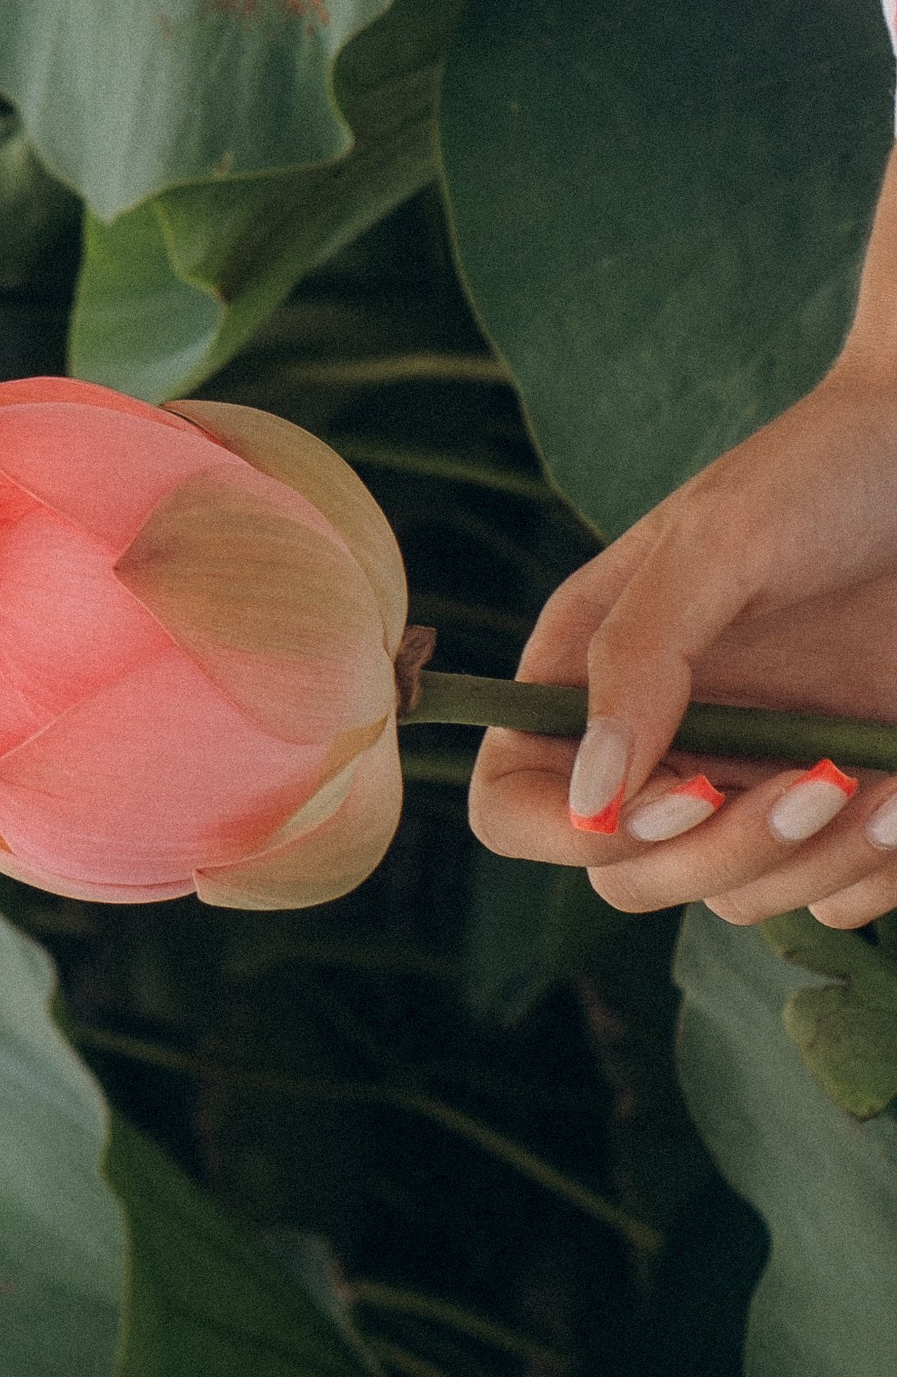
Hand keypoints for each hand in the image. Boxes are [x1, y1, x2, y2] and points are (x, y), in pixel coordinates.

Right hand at [467, 361, 896, 926]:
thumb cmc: (818, 477)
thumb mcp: (715, 543)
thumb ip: (637, 655)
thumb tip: (589, 792)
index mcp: (588, 673)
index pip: (514, 804)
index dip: (569, 832)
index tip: (683, 793)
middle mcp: (656, 740)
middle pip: (625, 874)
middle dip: (717, 852)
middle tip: (812, 780)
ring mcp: (744, 778)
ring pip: (733, 898)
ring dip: (812, 861)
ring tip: (875, 781)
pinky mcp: (831, 806)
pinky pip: (828, 900)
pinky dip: (871, 870)